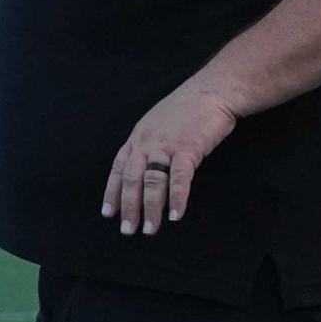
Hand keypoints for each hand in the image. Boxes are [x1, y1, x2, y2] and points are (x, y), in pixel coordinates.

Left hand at [101, 86, 236, 235]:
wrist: (212, 91)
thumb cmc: (187, 107)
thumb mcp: (157, 122)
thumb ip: (149, 143)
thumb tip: (143, 168)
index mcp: (138, 136)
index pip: (119, 168)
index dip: (112, 192)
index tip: (108, 213)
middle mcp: (147, 142)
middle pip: (132, 179)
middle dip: (128, 207)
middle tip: (128, 230)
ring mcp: (166, 145)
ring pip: (152, 182)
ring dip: (150, 209)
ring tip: (150, 229)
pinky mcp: (187, 149)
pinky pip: (179, 179)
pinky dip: (177, 199)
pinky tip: (176, 215)